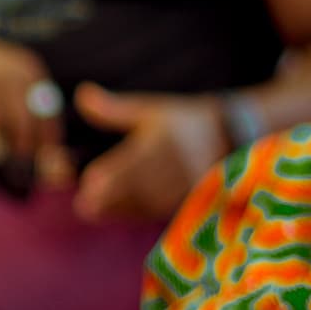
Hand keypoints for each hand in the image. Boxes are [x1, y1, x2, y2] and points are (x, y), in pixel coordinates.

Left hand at [73, 88, 228, 225]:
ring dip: (115, 208)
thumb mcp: (149, 110)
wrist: (228, 138)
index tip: (87, 180)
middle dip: (101, 198)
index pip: (117, 171)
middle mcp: (166, 172)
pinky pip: (152, 214)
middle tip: (85, 199)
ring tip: (97, 206)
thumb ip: (113, 108)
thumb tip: (82, 94)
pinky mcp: (184, 204)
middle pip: (123, 195)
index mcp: (154, 146)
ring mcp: (176, 191)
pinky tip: (121, 207)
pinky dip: (134, 213)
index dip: (97, 180)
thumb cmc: (181, 121)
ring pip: (137, 208)